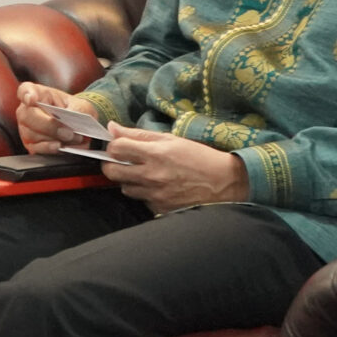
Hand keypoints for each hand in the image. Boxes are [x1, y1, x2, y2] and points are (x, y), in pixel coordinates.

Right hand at [15, 82, 94, 153]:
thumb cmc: (76, 111)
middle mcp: (27, 111)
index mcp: (38, 94)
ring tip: (73, 138)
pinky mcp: (31, 144)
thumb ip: (76, 111)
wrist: (81, 125)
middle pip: (27, 116)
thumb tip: (69, 122)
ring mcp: (26, 129)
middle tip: (68, 132)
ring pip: (32, 134)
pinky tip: (59, 146)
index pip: (25, 91)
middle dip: (48, 125)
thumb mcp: (81, 106)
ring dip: (54, 137)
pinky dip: (49, 148)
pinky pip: (36, 148)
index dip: (26, 95)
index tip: (31, 99)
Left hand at [103, 126, 249, 213]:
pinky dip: (145, 194)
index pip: (116, 148)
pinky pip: (141, 200)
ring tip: (145, 174)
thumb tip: (112, 128)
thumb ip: (139, 135)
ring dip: (129, 180)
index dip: (114, 146)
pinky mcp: (160, 209)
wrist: (225, 184)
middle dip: (112, 164)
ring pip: (124, 188)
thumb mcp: (171, 140)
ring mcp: (155, 194)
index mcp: (155, 154)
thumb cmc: (199, 158)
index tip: (120, 147)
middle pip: (111, 171)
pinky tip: (158, 187)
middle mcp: (151, 175)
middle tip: (123, 162)